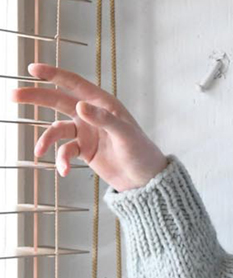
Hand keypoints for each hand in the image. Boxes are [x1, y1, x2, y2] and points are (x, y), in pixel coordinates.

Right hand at [9, 62, 167, 190]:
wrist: (146, 181)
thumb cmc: (142, 154)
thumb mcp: (125, 135)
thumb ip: (104, 119)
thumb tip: (80, 106)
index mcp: (103, 104)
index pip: (74, 84)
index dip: (53, 75)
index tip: (32, 69)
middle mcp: (92, 115)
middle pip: (58, 101)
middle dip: (36, 98)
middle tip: (13, 96)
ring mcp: (86, 132)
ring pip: (57, 130)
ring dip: (46, 140)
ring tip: (39, 151)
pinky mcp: (85, 150)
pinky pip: (65, 151)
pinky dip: (61, 159)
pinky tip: (63, 170)